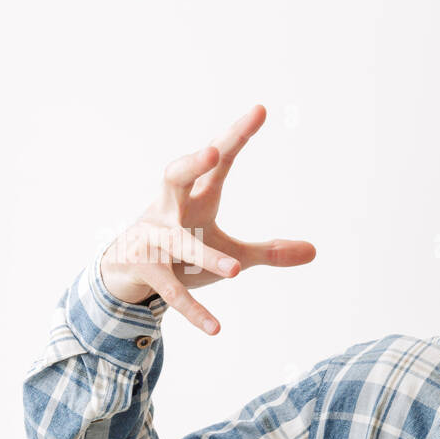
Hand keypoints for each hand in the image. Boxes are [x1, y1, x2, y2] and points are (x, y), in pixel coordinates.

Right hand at [99, 104, 315, 333]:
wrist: (125, 274)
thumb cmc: (181, 251)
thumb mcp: (229, 251)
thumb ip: (269, 251)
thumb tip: (315, 250)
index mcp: (193, 197)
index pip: (220, 163)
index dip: (238, 136)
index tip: (261, 109)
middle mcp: (168, 210)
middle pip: (174, 176)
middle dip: (192, 163)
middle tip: (214, 150)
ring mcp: (151, 239)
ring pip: (176, 242)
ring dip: (205, 256)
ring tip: (235, 271)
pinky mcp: (143, 270)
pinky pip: (170, 291)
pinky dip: (193, 310)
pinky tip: (217, 329)